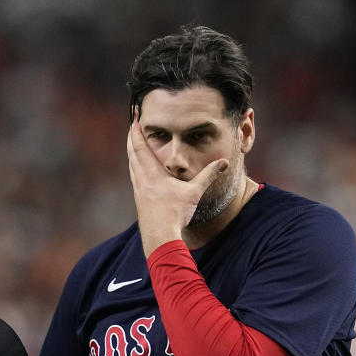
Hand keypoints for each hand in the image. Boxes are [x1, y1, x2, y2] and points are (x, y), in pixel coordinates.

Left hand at [126, 112, 227, 256]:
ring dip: (132, 152)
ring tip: (134, 143)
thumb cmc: (176, 215)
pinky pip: (135, 177)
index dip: (136, 130)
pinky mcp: (140, 201)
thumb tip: (224, 162)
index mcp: (152, 174)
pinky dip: (135, 167)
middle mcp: (142, 180)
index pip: (140, 147)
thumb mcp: (195, 193)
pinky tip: (139, 170)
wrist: (160, 238)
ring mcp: (139, 191)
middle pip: (132, 153)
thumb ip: (208, 176)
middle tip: (133, 124)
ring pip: (132, 165)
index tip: (134, 117)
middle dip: (132, 137)